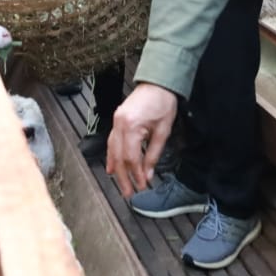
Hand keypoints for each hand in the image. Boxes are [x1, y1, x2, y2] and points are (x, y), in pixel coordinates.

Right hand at [106, 84, 178, 198]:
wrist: (157, 82)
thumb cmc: (163, 102)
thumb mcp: (163, 131)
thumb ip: (154, 154)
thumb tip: (149, 174)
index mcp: (131, 126)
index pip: (132, 158)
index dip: (137, 175)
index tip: (142, 186)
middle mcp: (120, 124)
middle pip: (119, 157)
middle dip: (124, 177)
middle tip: (129, 193)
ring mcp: (116, 121)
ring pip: (113, 150)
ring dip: (117, 169)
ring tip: (121, 184)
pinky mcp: (117, 120)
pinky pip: (111, 141)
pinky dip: (112, 155)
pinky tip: (112, 166)